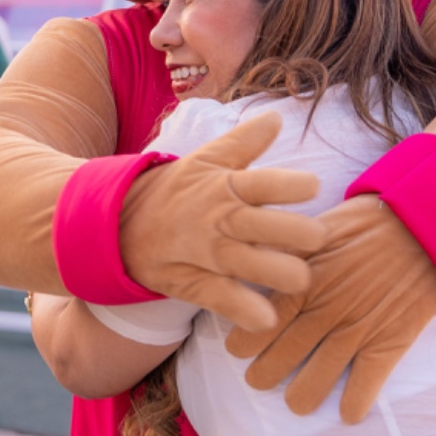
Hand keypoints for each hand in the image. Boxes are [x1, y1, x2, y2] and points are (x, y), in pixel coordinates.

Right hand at [120, 113, 325, 331]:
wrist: (117, 224)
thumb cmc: (177, 189)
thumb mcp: (205, 159)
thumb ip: (245, 141)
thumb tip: (277, 116)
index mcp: (225, 185)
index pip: (261, 182)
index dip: (290, 185)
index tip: (312, 187)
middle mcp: (217, 218)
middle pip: (261, 225)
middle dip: (296, 234)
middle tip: (318, 239)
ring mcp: (204, 253)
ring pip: (246, 264)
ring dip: (278, 273)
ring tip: (300, 279)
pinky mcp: (191, 283)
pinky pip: (219, 298)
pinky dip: (242, 311)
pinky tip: (265, 319)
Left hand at [223, 193, 435, 422]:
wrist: (420, 227)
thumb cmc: (362, 225)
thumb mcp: (311, 230)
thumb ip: (280, 251)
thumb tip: (245, 260)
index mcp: (302, 283)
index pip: (261, 322)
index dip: (244, 343)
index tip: (237, 350)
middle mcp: (325, 312)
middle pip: (282, 356)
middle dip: (264, 375)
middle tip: (258, 379)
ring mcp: (357, 330)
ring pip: (318, 377)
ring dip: (301, 396)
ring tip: (295, 402)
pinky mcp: (389, 341)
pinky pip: (366, 383)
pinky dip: (355, 403)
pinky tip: (347, 414)